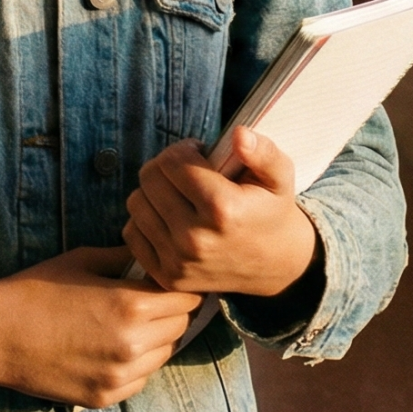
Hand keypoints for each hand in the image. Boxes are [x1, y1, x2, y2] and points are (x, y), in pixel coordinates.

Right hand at [0, 246, 198, 407]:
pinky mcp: (105, 396)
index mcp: (129, 305)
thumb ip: (125, 257)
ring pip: (165, 354)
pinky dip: (137, 363)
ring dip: (157, 338)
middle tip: (153, 299)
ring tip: (131, 324)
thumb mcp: (82, 260)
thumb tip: (152, 252)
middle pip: (181, 326)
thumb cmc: (36, 290)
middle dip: (172, 310)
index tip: (171, 281)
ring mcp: (119, 376)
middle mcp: (131, 345)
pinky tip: (114, 347)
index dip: (181, 286)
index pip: (185, 297)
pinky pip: (141, 378)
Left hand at [121, 129, 317, 298]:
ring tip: (179, 194)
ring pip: (136, 203)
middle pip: (149, 179)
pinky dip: (146, 220)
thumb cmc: (271, 212)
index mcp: (222, 208)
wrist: (275, 265)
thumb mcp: (280, 176)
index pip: (172, 161)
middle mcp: (196, 238)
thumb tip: (239, 134)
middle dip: (166, 167)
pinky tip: (169, 217)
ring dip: (154, 192)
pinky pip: (132, 234)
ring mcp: (178, 261)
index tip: (199, 154)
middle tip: (187, 172)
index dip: (184, 150)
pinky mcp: (167, 277)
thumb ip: (263, 151)